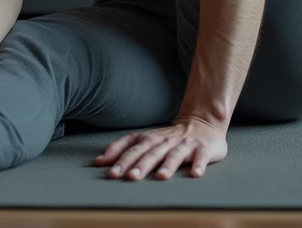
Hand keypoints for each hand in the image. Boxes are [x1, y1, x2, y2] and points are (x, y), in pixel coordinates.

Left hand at [93, 116, 227, 180]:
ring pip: (175, 155)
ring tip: (161, 177)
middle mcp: (166, 141)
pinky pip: (201, 156)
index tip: (111, 173)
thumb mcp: (144, 139)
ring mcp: (185, 144)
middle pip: (152, 152)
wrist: (203, 123)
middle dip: (141, 164)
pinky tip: (195, 173)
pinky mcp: (203, 149)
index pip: (134, 148)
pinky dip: (199, 164)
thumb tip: (97, 161)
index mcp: (151, 139)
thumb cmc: (169, 137)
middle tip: (131, 177)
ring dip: (168, 165)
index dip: (122, 160)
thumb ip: (122, 149)